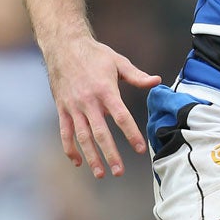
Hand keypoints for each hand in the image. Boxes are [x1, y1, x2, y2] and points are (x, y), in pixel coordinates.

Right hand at [44, 35, 161, 176]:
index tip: (140, 149)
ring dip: (91, 156)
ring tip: (101, 173)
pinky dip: (69, 147)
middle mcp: (88, 101)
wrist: (63, 45)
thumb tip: (157, 82)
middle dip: (110, 154)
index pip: (121, 117)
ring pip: (82, 137)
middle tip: (119, 172)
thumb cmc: (94, 53)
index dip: (131, 134)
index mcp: (105, 91)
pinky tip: (77, 161)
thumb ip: (137, 75)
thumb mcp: (118, 61)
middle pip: (100, 133)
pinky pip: (64, 132)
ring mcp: (73, 106)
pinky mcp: (61, 108)